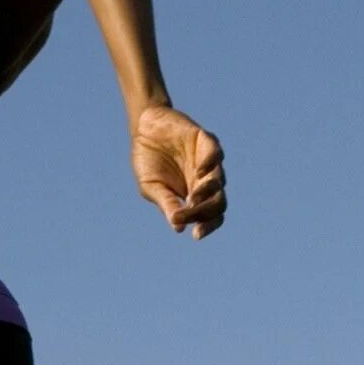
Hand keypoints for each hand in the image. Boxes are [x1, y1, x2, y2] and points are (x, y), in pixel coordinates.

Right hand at [132, 104, 225, 239]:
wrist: (144, 129)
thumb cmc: (148, 161)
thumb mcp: (153, 187)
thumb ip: (167, 204)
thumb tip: (178, 227)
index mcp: (193, 195)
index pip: (211, 215)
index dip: (207, 226)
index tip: (196, 235)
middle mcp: (204, 180)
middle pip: (218, 202)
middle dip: (205, 211)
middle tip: (189, 212)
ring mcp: (207, 161)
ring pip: (219, 181)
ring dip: (209, 192)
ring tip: (193, 197)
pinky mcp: (206, 141)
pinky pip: (216, 154)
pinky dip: (210, 164)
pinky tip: (198, 172)